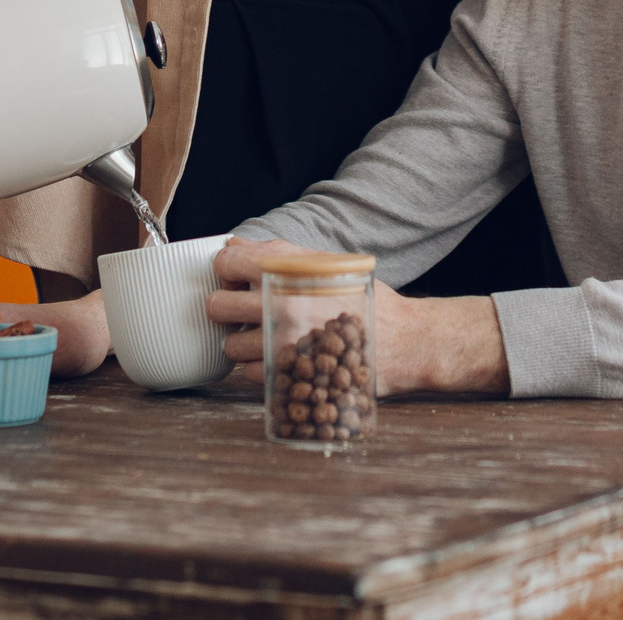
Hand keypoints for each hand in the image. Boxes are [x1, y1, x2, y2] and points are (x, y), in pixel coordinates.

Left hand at [207, 239, 506, 395]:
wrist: (404, 342)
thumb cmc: (364, 301)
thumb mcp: (328, 265)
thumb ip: (279, 253)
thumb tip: (233, 246)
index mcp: (289, 272)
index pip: (225, 264)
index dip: (227, 271)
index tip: (236, 278)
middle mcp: (282, 306)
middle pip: (218, 306)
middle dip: (226, 308)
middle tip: (245, 311)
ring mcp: (284, 345)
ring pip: (230, 345)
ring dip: (242, 342)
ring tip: (267, 337)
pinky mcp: (290, 376)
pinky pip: (248, 374)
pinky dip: (258, 368)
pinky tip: (280, 358)